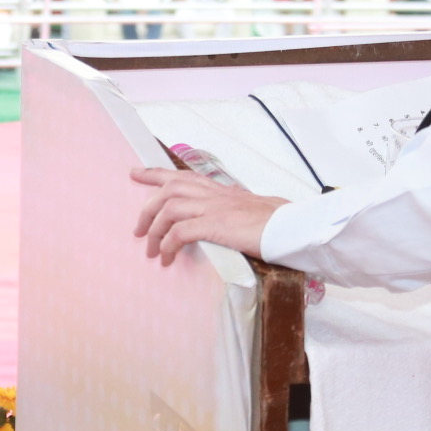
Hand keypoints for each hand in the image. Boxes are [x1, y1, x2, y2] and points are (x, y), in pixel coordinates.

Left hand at [131, 167, 286, 265]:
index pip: (184, 176)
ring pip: (169, 208)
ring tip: (151, 250)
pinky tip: (168, 257)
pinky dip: (168, 244)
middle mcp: (215, 194)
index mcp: (222, 191)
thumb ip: (236, 212)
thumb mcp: (253, 211)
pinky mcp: (216, 225)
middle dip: (148, 208)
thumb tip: (230, 223)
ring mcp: (215, 208)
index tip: (136, 173)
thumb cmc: (279, 223)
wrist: (294, 227)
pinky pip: (180, 232)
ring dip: (154, 230)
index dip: (156, 173)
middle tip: (137, 229)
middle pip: (169, 189)